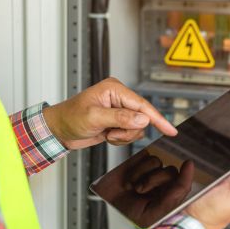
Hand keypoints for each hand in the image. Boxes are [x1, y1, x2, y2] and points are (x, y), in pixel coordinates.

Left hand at [43, 77, 177, 149]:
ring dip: (123, 136)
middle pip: (141, 118)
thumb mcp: (94, 118)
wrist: (59, 130)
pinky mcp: (118, 121)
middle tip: (111, 133)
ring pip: (137, 128)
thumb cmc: (70, 117)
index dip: (157, 118)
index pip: (142, 105)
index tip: (171, 130)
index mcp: (114, 89)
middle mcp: (119, 98)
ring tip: (107, 134)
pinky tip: (107, 135)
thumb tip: (142, 119)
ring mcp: (119, 110)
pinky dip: (120, 139)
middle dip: (128, 130)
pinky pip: (130, 133)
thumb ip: (120, 118)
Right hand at [92, 150, 194, 227]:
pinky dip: (136, 168)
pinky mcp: (137, 166)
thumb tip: (189, 164)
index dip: (185, 175)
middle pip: (169, 171)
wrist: (110, 217)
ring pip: (156, 162)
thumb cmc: (139, 221)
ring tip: (133, 187)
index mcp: (172, 197)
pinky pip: (144, 157)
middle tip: (141, 191)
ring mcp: (149, 175)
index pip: (183, 182)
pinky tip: (129, 180)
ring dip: (143, 174)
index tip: (187, 164)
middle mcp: (162, 186)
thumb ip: (179, 187)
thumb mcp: (164, 209)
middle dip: (154, 179)